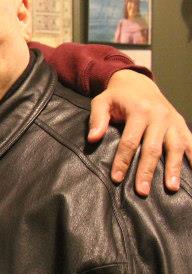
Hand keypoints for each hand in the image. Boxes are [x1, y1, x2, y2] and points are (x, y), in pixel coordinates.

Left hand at [88, 69, 191, 194]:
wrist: (138, 82)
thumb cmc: (117, 96)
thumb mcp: (101, 102)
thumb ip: (96, 119)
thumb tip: (93, 139)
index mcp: (139, 111)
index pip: (130, 141)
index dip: (123, 161)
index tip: (117, 178)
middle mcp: (159, 116)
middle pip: (153, 148)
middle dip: (147, 171)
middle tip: (142, 191)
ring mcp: (173, 120)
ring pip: (176, 147)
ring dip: (174, 169)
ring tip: (170, 188)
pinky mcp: (181, 124)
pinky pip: (191, 142)